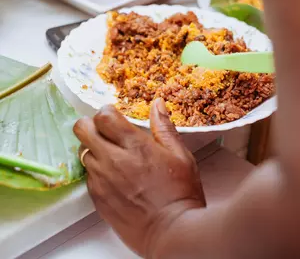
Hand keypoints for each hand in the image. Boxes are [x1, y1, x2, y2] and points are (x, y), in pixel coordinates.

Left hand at [73, 98, 205, 256]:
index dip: (106, 112)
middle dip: (90, 125)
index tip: (114, 116)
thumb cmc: (180, 193)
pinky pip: (88, 175)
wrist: (171, 232)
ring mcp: (102, 180)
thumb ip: (164, 127)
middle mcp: (113, 160)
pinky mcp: (97, 198)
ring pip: (82, 152)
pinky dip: (96, 170)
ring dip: (93, 148)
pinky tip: (113, 175)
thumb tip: (157, 104)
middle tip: (105, 131)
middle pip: (83, 129)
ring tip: (112, 155)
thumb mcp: (180, 155)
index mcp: (135, 146)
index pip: (103, 116)